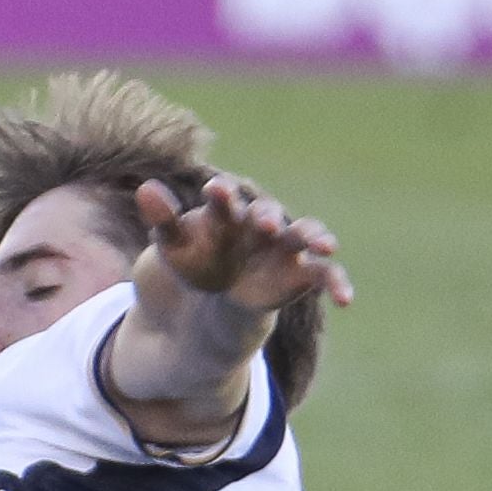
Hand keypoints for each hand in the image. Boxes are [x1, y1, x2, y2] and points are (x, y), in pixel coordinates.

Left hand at [133, 174, 354, 315]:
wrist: (208, 302)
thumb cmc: (192, 260)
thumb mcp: (173, 245)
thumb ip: (164, 219)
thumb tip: (145, 189)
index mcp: (226, 211)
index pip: (226, 197)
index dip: (222, 195)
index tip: (216, 191)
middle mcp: (259, 223)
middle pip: (270, 212)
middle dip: (269, 216)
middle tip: (266, 224)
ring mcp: (283, 247)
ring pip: (305, 234)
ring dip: (316, 236)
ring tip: (324, 244)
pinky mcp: (301, 273)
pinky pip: (324, 274)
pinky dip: (338, 283)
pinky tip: (346, 299)